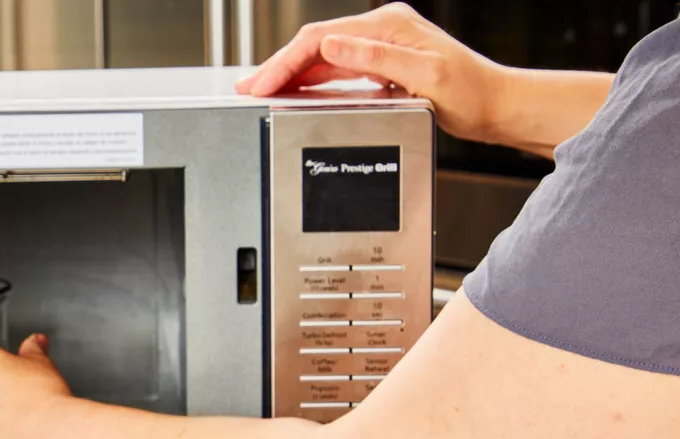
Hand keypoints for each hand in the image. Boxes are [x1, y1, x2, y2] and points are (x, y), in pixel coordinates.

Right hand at [235, 2, 507, 144]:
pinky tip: (295, 89)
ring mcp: (383, 45)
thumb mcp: (425, 75)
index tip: (261, 84)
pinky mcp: (383, 63)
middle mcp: (384, 29)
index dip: (285, 62)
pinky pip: (336, 67)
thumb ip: (377, 57)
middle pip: (316, 44)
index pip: (321, 38)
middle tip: (247, 87)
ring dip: (290, 73)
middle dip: (278, 67)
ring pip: (322, 55)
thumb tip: (334, 43)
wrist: (497, 107)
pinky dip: (310, 78)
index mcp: (389, 26)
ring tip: (261, 89)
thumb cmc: (471, 95)